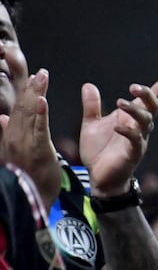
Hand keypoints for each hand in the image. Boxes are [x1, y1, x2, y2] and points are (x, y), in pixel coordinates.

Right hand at [0, 69, 60, 206]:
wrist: (27, 199)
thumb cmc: (25, 178)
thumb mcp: (12, 153)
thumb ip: (6, 133)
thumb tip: (1, 117)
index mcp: (12, 135)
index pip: (18, 108)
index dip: (24, 92)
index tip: (30, 76)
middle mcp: (15, 136)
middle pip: (23, 106)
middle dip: (30, 86)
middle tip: (38, 70)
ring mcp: (24, 142)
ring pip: (30, 113)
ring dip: (36, 93)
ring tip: (41, 76)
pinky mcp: (37, 150)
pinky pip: (39, 129)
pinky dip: (41, 114)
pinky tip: (42, 100)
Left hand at [80, 69, 157, 196]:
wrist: (99, 178)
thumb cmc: (99, 151)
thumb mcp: (91, 124)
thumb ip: (92, 106)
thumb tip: (89, 85)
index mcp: (131, 118)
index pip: (149, 100)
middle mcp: (139, 127)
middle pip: (152, 107)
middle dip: (148, 95)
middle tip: (134, 87)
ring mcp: (138, 140)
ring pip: (146, 121)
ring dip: (135, 110)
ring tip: (119, 102)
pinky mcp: (133, 154)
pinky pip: (135, 140)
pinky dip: (128, 131)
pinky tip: (117, 126)